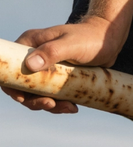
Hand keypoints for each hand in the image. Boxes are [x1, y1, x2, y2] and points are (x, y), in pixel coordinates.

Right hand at [1, 15, 126, 113]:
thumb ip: (51, 52)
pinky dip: (61, 104)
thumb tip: (30, 65)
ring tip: (70, 108)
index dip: (12, 86)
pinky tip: (74, 107)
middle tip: (52, 105)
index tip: (24, 98)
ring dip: (51, 106)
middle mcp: (34, 57)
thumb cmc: (89, 39)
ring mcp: (46, 69)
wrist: (108, 41)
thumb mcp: (71, 45)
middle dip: (34, 101)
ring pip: (39, 94)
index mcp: (29, 45)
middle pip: (23, 86)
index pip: (10, 68)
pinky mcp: (58, 79)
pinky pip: (53, 96)